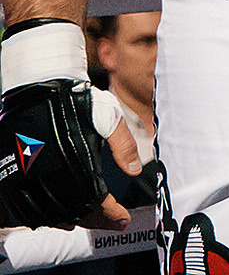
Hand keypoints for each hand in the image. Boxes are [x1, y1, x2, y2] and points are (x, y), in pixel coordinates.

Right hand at [0, 81, 117, 229]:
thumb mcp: (109, 117)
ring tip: (86, 220)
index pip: (95, 202)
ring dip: (69, 221)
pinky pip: (23, 207)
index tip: (122, 219)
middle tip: (111, 222)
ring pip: (47, 215)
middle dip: (95, 221)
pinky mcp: (9, 175)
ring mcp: (25, 177)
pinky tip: (56, 215)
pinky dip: (42, 216)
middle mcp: (48, 174)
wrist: (39, 86)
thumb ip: (124, 145)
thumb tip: (135, 170)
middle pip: (72, 213)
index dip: (111, 215)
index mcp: (75, 162)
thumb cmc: (76, 100)